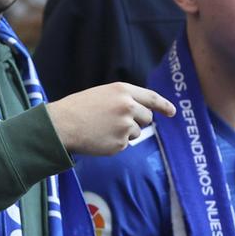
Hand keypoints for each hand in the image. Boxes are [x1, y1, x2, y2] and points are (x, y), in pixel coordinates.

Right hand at [46, 82, 173, 156]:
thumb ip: (123, 100)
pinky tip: (99, 138)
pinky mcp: (120, 143)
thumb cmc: (77, 108)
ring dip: (124, 133)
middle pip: (147, 117)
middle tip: (117, 122)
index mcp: (122, 90)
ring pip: (136, 132)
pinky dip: (114, 143)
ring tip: (102, 129)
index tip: (172, 112)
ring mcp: (125, 126)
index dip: (164, 105)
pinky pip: (124, 144)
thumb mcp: (102, 94)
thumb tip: (139, 114)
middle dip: (137, 121)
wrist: (61, 125)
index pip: (151, 97)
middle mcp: (128, 107)